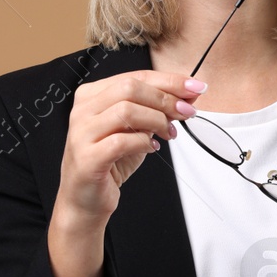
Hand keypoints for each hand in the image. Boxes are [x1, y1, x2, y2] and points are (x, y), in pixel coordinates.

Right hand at [53, 70, 206, 230]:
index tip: (194, 88)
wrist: (87, 199)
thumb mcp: (137, 129)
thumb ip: (156, 110)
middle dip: (166, 99)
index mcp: (92, 96)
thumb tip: (188, 95)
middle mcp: (83, 110)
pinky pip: (121, 141)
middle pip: (130, 88)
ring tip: (169, 133)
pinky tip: (152, 147)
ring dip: (157, 120)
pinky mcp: (87, 158)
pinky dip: (143, 142)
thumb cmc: (110, 162)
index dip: (169, 80)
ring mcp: (81, 133)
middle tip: (187, 111)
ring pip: (126, 111)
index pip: (135, 76)